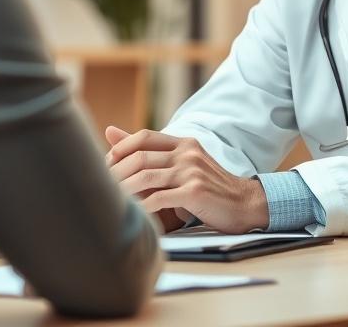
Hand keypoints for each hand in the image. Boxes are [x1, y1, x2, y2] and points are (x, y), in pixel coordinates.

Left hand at [105, 126, 269, 233]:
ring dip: (124, 191)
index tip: (106, 165)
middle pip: (140, 157)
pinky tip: (133, 216)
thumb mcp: (184, 164)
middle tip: (102, 186)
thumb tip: (109, 131)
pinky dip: (141, 208)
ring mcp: (191, 172)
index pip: (143, 137)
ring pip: (145, 178)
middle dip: (116, 173)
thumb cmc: (210, 187)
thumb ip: (150, 151)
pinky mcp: (194, 192)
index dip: (120, 149)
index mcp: (184, 143)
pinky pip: (158, 199)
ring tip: (111, 202)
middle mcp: (187, 153)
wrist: (245, 204)